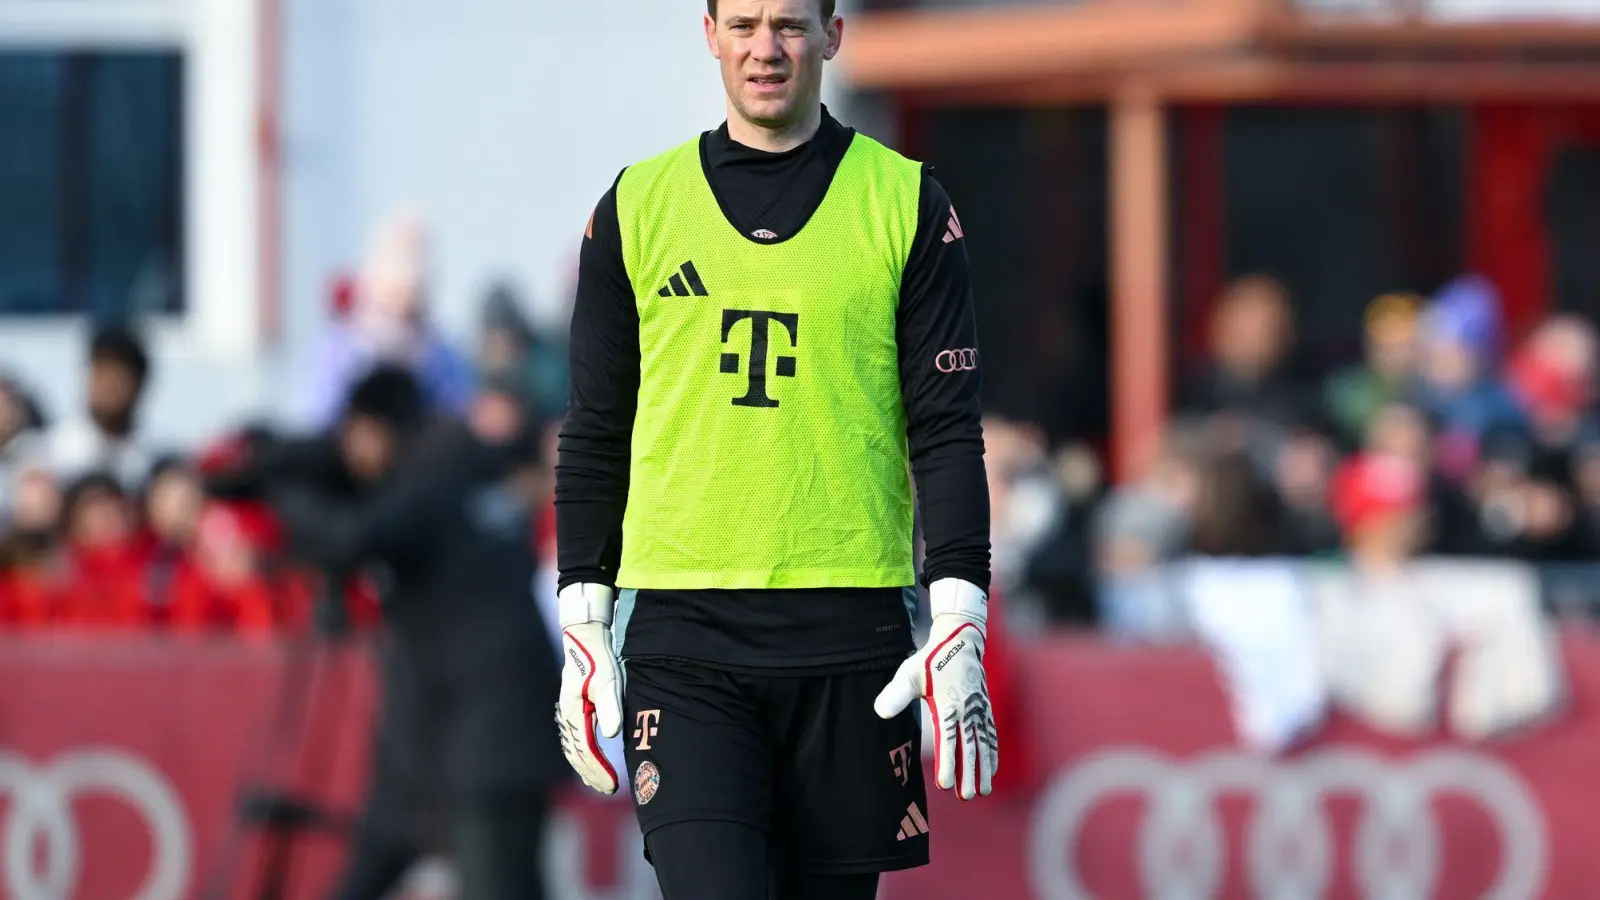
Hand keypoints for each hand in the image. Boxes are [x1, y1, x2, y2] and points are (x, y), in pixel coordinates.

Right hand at [555, 583, 622, 793]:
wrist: (586, 638)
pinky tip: (589, 762)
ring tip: (600, 783)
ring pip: (573, 749)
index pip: (586, 751)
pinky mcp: (572, 708)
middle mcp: (567, 716)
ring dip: (585, 768)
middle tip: (609, 789)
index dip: (599, 770)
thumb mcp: (609, 680)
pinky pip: (574, 740)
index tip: (612, 786)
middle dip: (592, 774)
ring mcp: (567, 712)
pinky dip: (581, 756)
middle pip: (577, 754)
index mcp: (574, 712)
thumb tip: (611, 734)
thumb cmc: (599, 658)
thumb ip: (610, 707)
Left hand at [874, 578, 997, 799]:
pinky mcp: (984, 708)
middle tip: (968, 796)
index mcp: (948, 705)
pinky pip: (991, 734)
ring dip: (984, 768)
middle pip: (970, 747)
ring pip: (984, 744)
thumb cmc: (931, 659)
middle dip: (969, 774)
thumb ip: (897, 694)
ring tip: (983, 791)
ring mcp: (979, 709)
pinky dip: (993, 752)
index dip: (948, 763)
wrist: (960, 640)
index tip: (945, 784)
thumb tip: (880, 711)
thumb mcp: (910, 674)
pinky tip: (992, 768)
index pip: (949, 740)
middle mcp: (967, 709)